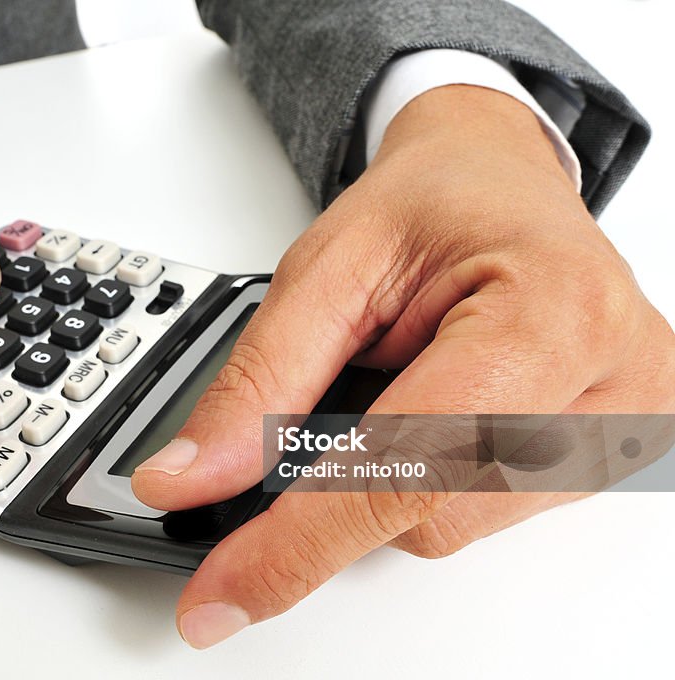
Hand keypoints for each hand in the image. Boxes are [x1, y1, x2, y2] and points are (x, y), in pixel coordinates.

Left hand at [131, 85, 674, 647]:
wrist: (500, 179)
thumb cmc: (435, 201)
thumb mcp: (326, 267)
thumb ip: (259, 381)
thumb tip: (193, 477)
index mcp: (551, 312)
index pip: (415, 465)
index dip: (304, 538)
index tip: (227, 586)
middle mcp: (611, 382)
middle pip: (430, 513)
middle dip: (342, 483)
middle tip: (329, 399)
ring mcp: (621, 428)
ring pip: (451, 524)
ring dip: (389, 475)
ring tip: (400, 383)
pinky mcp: (607, 455)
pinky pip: (479, 512)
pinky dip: (425, 476)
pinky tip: (430, 411)